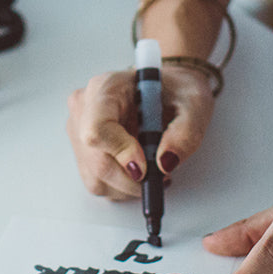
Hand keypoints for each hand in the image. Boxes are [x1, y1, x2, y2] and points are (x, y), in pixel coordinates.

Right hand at [66, 64, 214, 197]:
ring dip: (129, 184)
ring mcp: (78, 131)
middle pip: (97, 160)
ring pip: (97, 178)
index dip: (121, 153)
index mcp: (106, 87)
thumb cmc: (176, 92)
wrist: (168, 91)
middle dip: (134, 178)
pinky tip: (139, 167)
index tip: (146, 166)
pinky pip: (98, 182)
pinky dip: (123, 185)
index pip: (97, 129)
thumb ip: (185, 132)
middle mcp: (84, 108)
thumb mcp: (194, 104)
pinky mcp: (82, 152)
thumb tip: (165, 162)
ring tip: (152, 164)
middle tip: (161, 172)